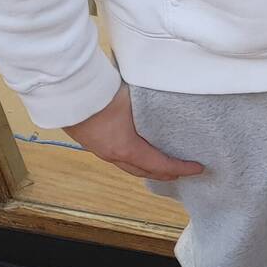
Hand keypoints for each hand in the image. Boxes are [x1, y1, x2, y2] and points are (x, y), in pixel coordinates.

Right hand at [63, 85, 203, 182]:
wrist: (69, 92)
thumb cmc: (103, 94)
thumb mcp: (136, 100)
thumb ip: (155, 106)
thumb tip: (174, 103)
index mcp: (126, 148)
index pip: (159, 164)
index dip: (180, 168)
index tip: (197, 169)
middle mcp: (113, 154)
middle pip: (143, 171)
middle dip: (163, 173)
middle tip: (180, 172)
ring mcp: (100, 150)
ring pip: (128, 165)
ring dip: (146, 166)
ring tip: (160, 163)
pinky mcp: (92, 141)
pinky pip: (116, 156)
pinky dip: (132, 158)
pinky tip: (135, 149)